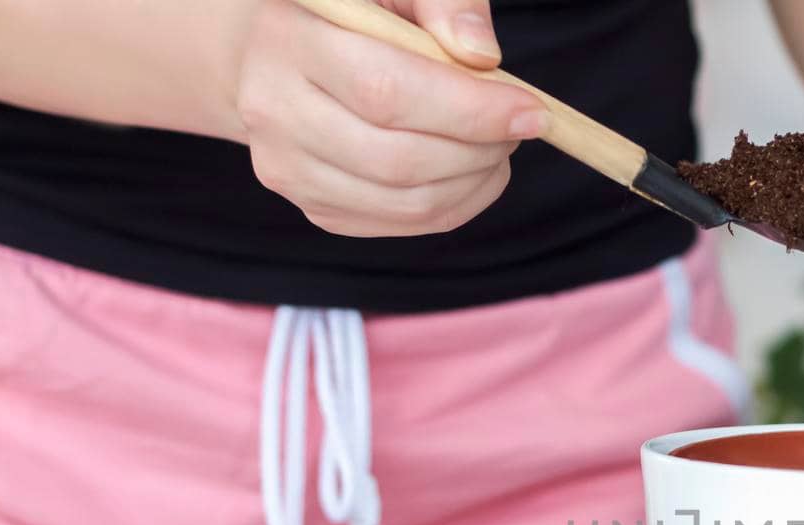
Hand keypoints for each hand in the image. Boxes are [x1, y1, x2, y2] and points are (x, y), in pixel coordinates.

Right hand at [233, 0, 542, 236]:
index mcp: (286, 38)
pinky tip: (471, 168)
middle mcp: (271, 111)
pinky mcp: (314, 207)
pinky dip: (457, 203)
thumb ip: (444, 1)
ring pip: (406, 202)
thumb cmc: (355, 8)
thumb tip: (481, 56)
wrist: (278, 49)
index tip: (532, 111)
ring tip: (498, 144)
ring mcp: (287, 169)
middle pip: (397, 159)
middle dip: (479, 149)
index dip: (470, 110)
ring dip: (475, 181)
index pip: (386, 92)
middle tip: (519, 125)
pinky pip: (402, 224)